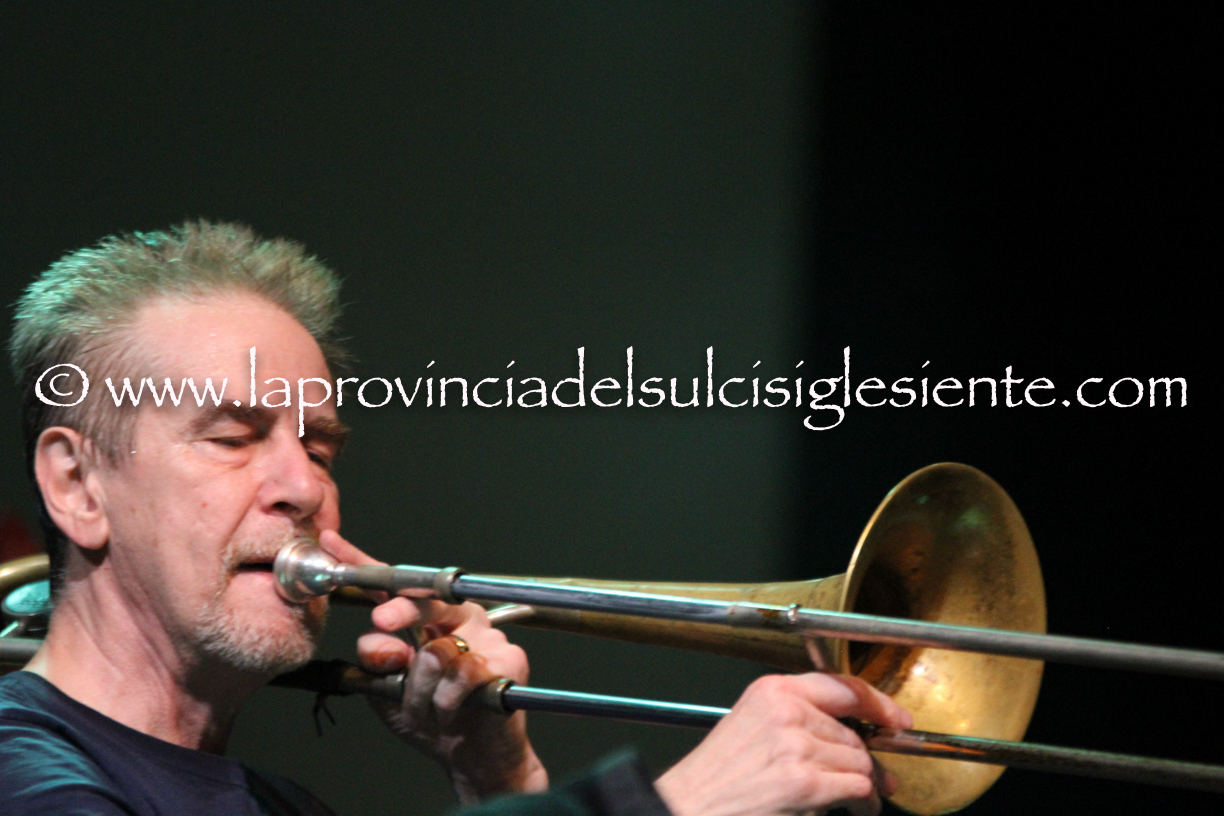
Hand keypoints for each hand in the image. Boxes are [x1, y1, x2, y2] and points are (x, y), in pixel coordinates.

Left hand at [319, 531, 548, 802]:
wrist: (473, 758)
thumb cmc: (432, 718)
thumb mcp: (387, 691)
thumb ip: (377, 662)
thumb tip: (379, 637)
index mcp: (430, 619)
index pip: (396, 587)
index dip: (362, 562)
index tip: (330, 545)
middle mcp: (461, 619)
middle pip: (424, 600)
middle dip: (398, 611)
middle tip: (382, 621)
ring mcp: (488, 637)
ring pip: (436, 652)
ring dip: (420, 691)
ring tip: (431, 709)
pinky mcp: (510, 659)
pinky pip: (460, 677)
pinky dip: (445, 703)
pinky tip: (455, 711)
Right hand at [654, 673, 911, 815]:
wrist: (690, 806)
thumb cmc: (716, 778)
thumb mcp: (749, 726)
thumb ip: (793, 717)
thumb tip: (846, 731)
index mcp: (772, 691)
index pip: (840, 686)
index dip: (878, 702)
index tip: (896, 718)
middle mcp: (787, 711)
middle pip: (854, 731)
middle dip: (867, 758)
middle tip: (876, 776)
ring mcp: (797, 745)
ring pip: (860, 760)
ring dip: (865, 784)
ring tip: (859, 799)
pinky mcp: (805, 781)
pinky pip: (858, 787)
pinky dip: (865, 803)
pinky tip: (856, 809)